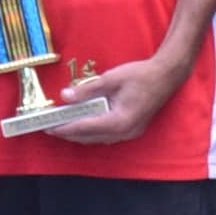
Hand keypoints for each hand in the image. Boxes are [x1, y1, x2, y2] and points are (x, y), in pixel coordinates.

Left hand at [38, 50, 194, 144]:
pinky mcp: (132, 130)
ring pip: (98, 139)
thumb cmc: (141, 75)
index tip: (48, 127)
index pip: (85, 128)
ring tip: (62, 126)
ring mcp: (130, 133)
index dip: (65, 128)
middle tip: (50, 127)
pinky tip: (83, 124)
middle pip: (90, 138)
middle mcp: (124, 132)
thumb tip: (65, 96)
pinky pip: (107, 135)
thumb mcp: (111, 78)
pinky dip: (92, 131)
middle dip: (69, 133)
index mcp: (119, 121)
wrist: (167, 76)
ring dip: (80, 134)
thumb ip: (87, 89)